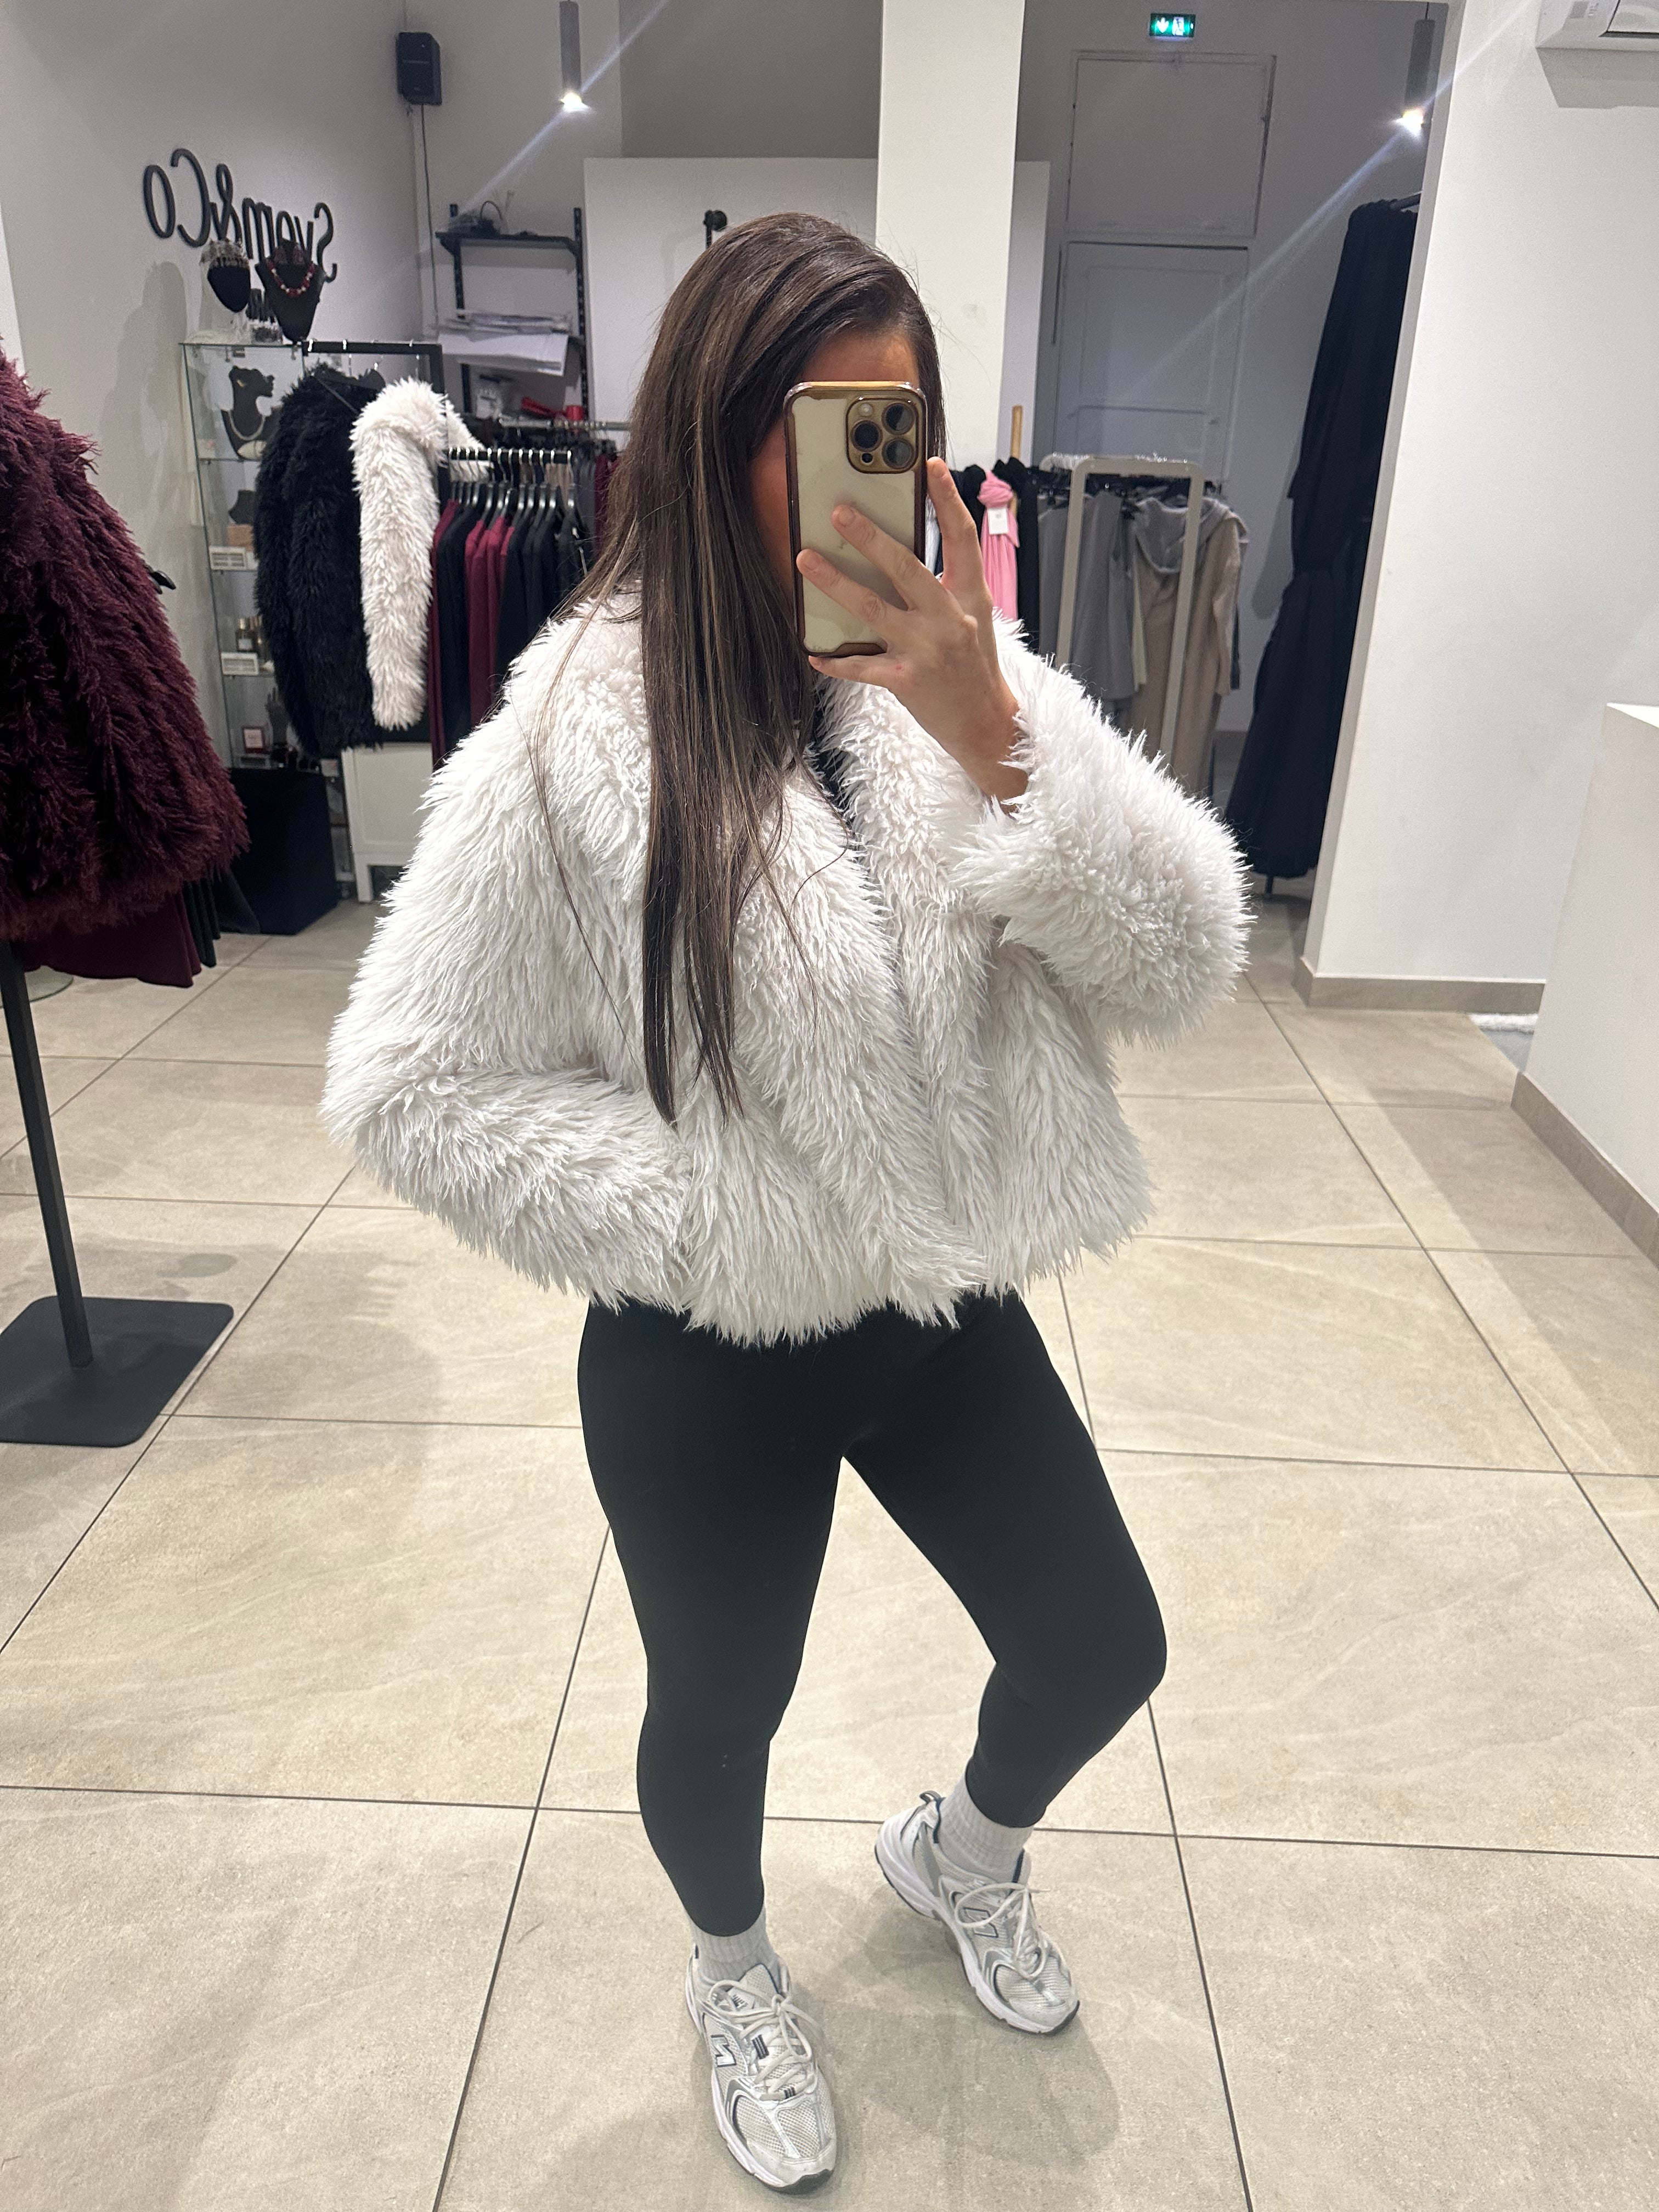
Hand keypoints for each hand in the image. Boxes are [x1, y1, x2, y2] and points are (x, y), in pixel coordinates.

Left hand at [797, 456, 1026, 804]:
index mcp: (970, 596)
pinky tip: (813, 651)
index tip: (931, 464)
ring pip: (873, 610)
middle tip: (839, 511)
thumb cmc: (973, 665)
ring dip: (835, 583)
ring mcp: (927, 650)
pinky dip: (836, 660)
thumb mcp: (973, 617)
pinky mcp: (906, 682)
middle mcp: (950, 619)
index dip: (948, 499)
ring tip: (806, 560)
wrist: (986, 723)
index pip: (962, 538)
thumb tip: (898, 551)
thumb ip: (944, 585)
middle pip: (907, 568)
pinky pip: (862, 667)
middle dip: (871, 537)